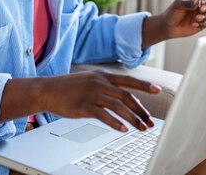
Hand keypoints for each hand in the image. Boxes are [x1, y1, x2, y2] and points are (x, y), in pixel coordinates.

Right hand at [41, 71, 159, 131]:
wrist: (47, 90)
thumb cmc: (68, 88)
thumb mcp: (89, 80)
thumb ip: (106, 87)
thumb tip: (124, 99)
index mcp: (103, 75)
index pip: (129, 80)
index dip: (144, 85)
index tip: (158, 90)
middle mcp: (100, 83)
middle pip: (127, 96)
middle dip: (141, 111)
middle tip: (150, 122)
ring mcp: (92, 93)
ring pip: (119, 107)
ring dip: (132, 119)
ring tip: (141, 129)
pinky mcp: (84, 106)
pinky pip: (104, 115)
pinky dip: (115, 123)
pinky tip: (123, 130)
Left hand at [164, 0, 205, 37]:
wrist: (168, 27)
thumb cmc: (172, 13)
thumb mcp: (177, 5)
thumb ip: (188, 3)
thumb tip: (198, 2)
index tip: (202, 1)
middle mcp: (201, 5)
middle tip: (201, 10)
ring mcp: (202, 15)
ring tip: (197, 18)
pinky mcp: (202, 24)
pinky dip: (203, 23)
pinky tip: (194, 24)